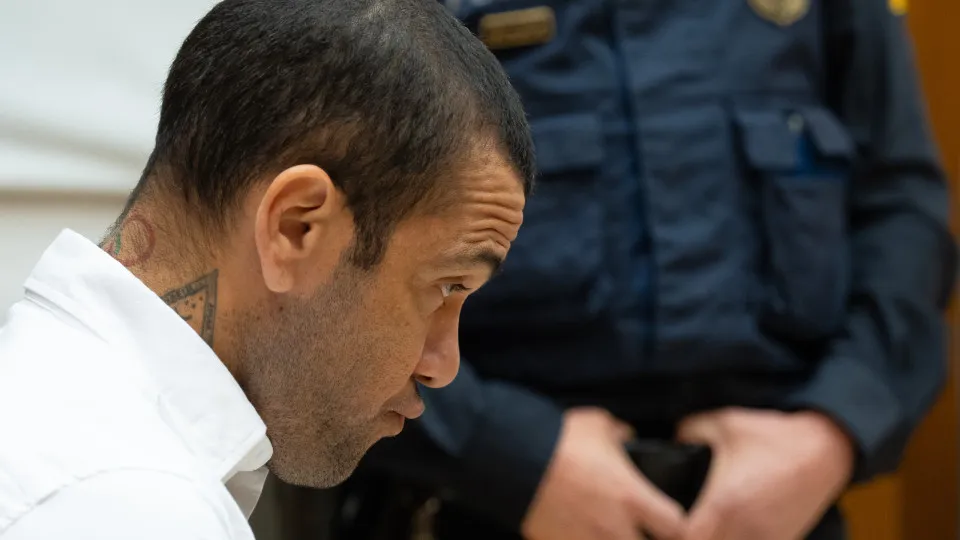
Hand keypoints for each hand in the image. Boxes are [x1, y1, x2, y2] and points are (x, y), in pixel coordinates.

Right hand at [522, 408, 685, 539]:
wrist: (512, 459)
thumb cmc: (558, 439)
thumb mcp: (599, 424)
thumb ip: (622, 435)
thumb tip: (628, 438)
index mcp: (632, 497)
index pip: (677, 528)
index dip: (678, 526)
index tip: (670, 519)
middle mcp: (615, 528)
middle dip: (648, 538)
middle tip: (642, 527)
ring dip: (614, 539)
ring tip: (607, 529)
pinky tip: (579, 531)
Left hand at [676, 407, 854, 539]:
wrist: (824, 448)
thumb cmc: (772, 436)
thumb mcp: (722, 422)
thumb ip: (687, 432)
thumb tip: (671, 443)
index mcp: (723, 504)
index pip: (684, 538)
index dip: (668, 531)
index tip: (664, 518)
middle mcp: (745, 530)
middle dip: (689, 536)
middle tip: (679, 521)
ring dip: (715, 538)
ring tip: (702, 524)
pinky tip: (727, 527)